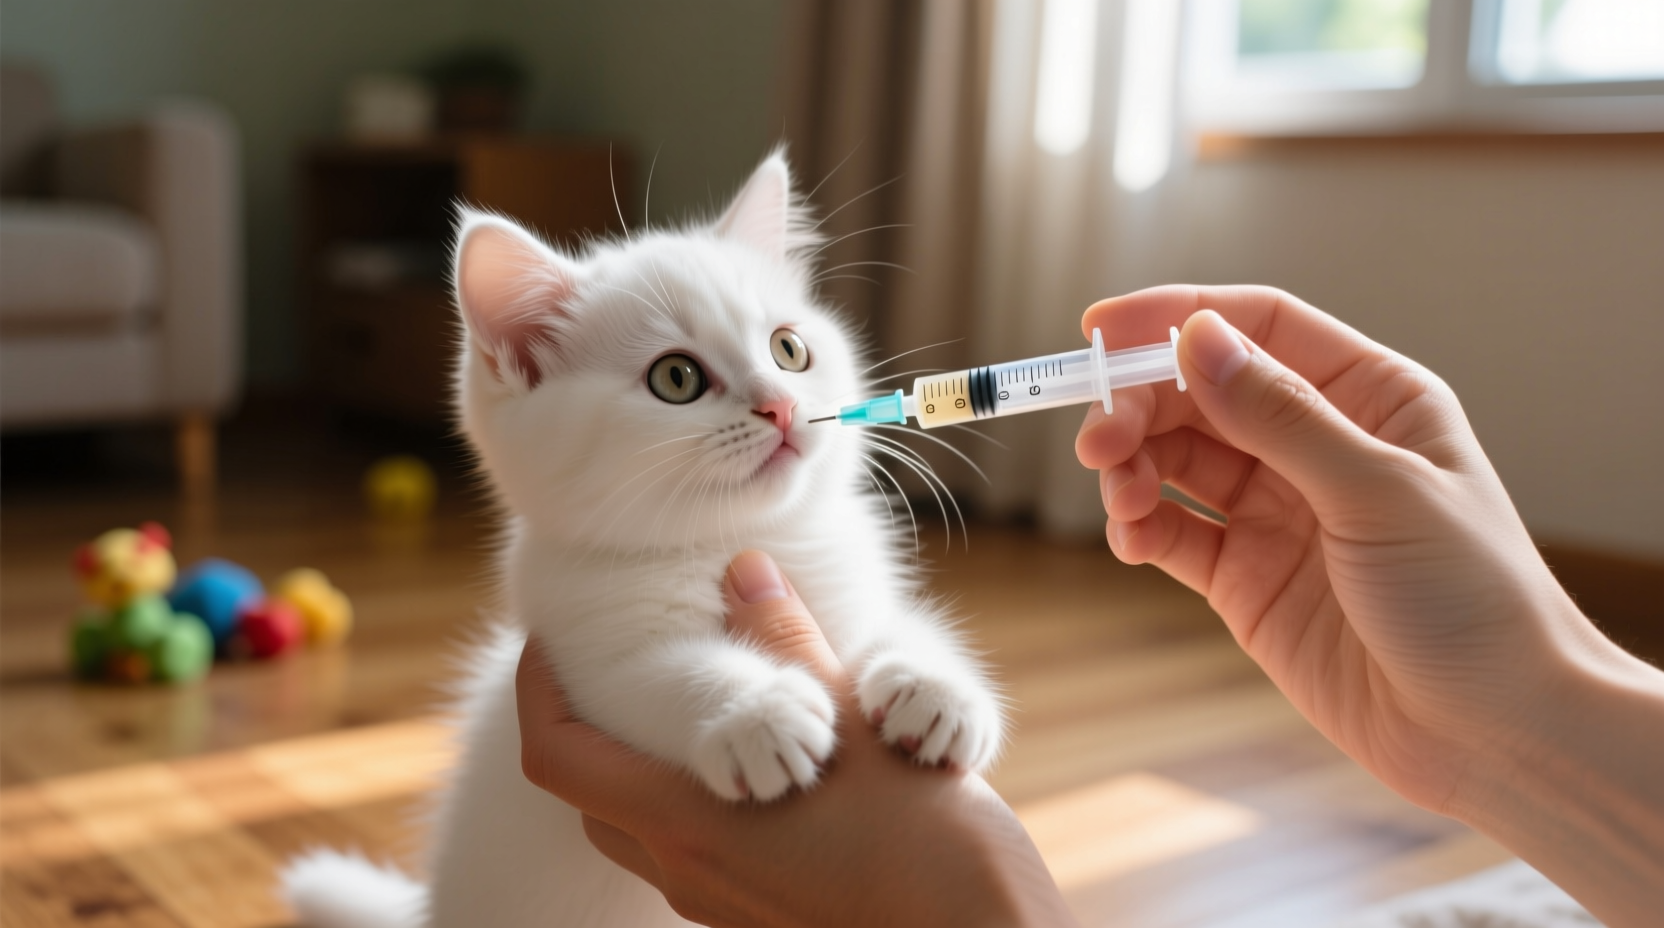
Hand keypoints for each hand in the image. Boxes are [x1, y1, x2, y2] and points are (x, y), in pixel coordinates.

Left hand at [516, 550, 1076, 927]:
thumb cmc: (933, 851)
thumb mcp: (862, 727)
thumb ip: (791, 645)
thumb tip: (743, 571)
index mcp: (690, 823)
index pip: (559, 758)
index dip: (537, 693)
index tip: (544, 646)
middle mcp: (688, 873)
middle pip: (593, 798)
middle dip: (595, 731)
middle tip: (625, 671)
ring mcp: (720, 908)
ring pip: (646, 830)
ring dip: (652, 767)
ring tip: (705, 706)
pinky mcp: (759, 920)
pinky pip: (698, 855)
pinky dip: (702, 801)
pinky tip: (768, 767)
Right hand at [1075, 285, 1663, 925]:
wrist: (1492, 733)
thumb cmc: (1473, 602)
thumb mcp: (1380, 491)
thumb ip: (1281, 415)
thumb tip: (1198, 337)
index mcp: (1370, 397)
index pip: (1259, 327)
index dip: (1176, 318)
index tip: (1101, 330)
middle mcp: (1318, 444)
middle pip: (1201, 391)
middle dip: (1139, 405)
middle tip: (1098, 440)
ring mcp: (1278, 512)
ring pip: (1176, 458)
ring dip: (1131, 464)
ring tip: (1118, 494)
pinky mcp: (1246, 578)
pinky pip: (1173, 531)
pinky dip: (1138, 525)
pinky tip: (1131, 536)